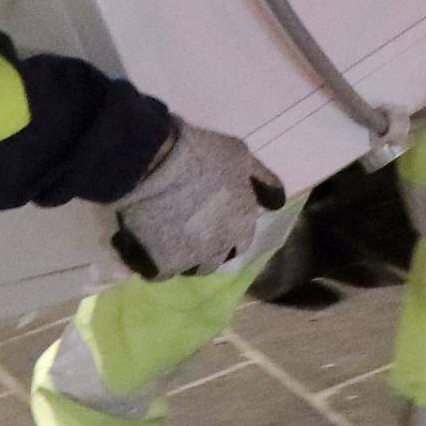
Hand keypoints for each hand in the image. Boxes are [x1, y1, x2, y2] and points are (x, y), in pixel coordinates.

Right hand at [106, 123, 283, 279]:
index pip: (242, 240)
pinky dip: (156, 263)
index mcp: (243, 222)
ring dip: (185, 258)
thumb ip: (262, 181)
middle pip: (218, 258)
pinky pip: (161, 273)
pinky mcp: (160, 266)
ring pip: (191, 268)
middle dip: (209, 247)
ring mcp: (190, 259)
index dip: (228, 229)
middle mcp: (222, 246)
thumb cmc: (198, 153)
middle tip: (189, 228)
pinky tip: (148, 245)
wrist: (149, 162)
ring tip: (168, 237)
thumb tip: (277, 204)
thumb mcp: (240, 156)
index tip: (213, 217)